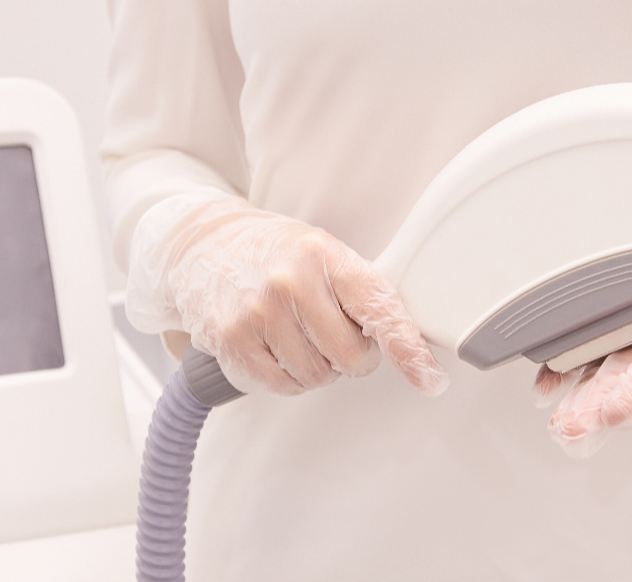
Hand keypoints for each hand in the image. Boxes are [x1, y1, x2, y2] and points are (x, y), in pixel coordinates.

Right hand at [126, 191, 448, 396]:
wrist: (201, 245)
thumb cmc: (273, 253)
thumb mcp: (322, 252)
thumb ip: (360, 291)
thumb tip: (403, 338)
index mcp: (325, 255)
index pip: (379, 309)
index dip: (409, 351)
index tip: (431, 380)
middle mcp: (291, 281)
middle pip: (350, 358)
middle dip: (350, 357)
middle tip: (333, 334)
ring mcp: (258, 312)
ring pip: (316, 378)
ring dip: (316, 368)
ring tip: (296, 333)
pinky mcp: (231, 339)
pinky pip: (281, 386)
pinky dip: (287, 378)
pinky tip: (276, 347)